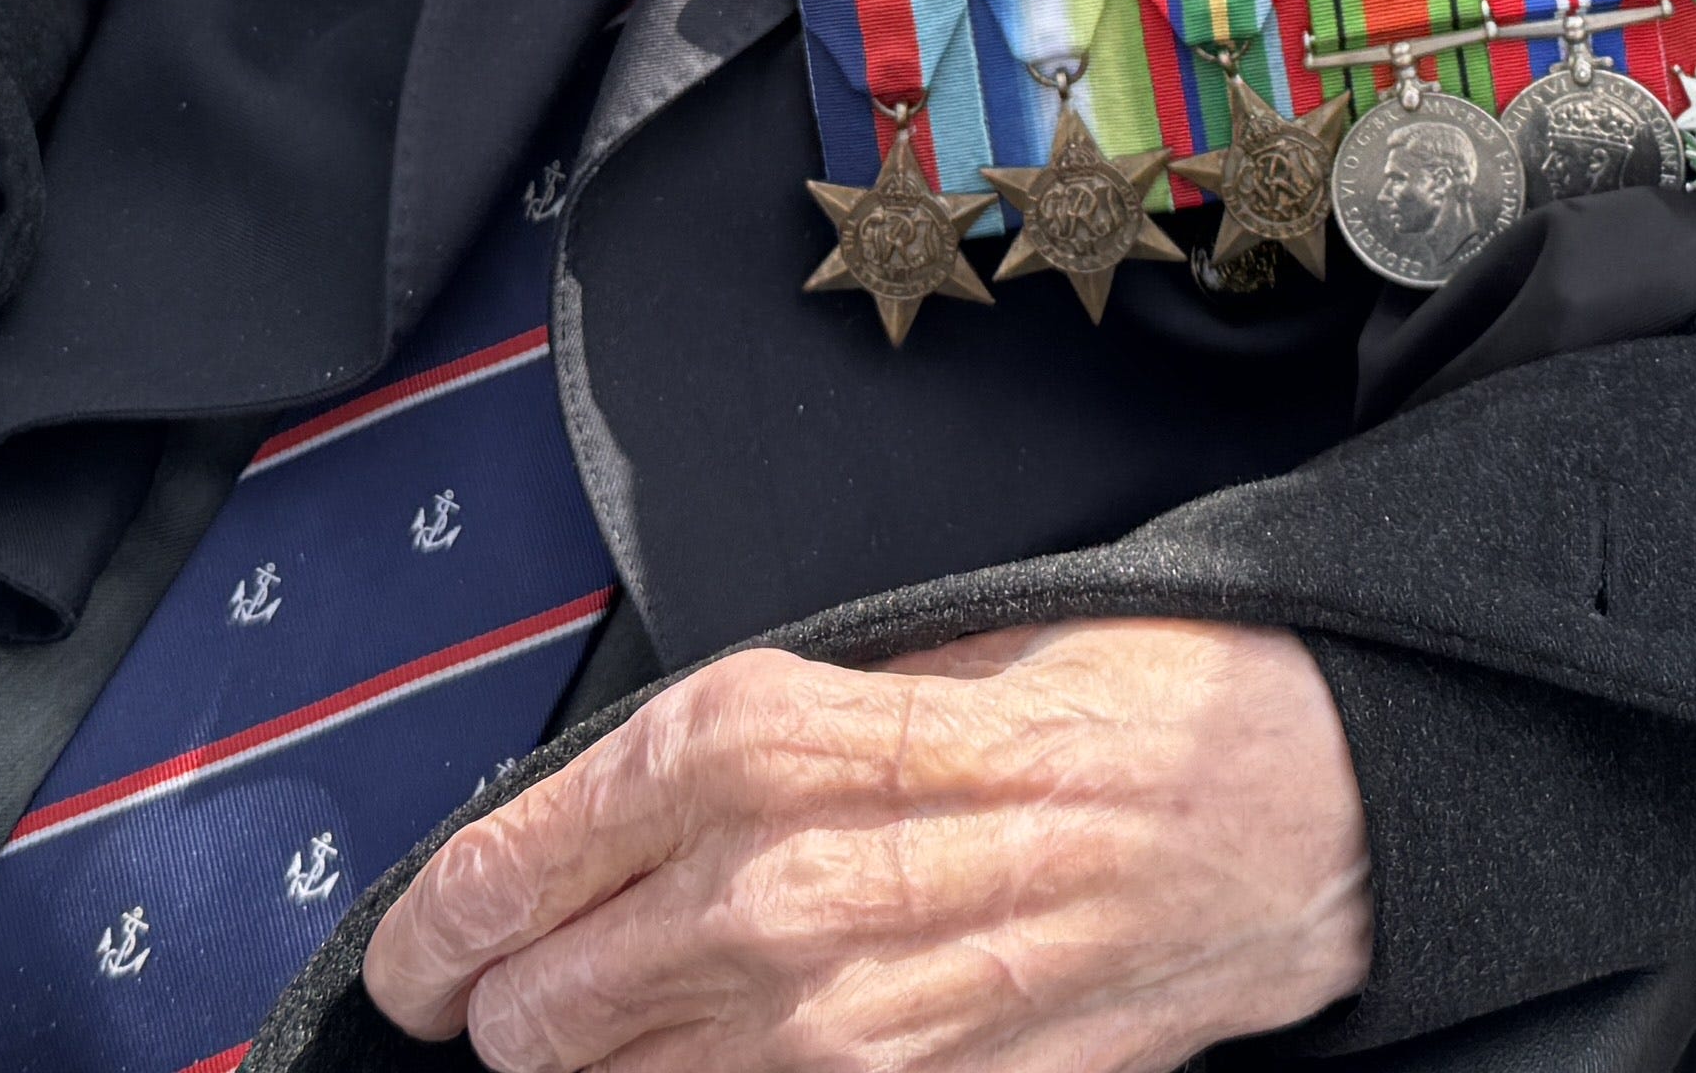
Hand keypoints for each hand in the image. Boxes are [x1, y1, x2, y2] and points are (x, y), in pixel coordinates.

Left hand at [364, 620, 1370, 1072]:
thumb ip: (728, 745)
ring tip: (649, 1020)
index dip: (433, 926)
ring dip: (613, 1059)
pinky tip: (759, 1050)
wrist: (1273, 808)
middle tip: (533, 986)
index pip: (500, 868)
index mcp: (748, 744)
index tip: (422, 951)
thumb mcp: (887, 661)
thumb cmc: (1104, 708)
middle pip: (534, 1009)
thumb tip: (592, 817)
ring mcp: (830, 1026)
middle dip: (517, 1002)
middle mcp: (767, 889)